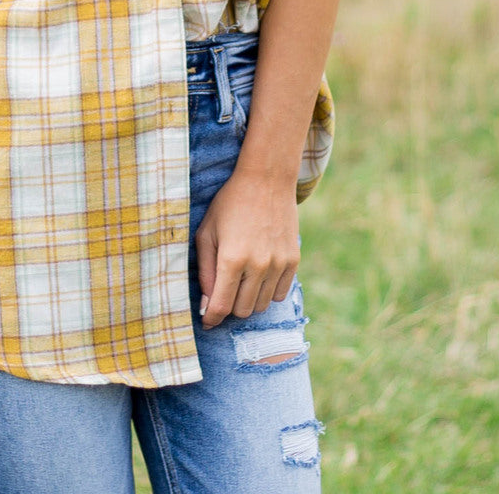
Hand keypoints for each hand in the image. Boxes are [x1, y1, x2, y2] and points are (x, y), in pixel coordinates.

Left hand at [194, 171, 299, 328]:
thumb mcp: (207, 232)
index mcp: (232, 258)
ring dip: (248, 300)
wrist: (266, 179)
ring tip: (240, 279)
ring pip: (261, 305)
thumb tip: (206, 305)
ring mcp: (278, 264)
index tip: (207, 320)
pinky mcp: (293, 261)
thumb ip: (205, 271)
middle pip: (242, 311)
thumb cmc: (229, 203)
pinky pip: (279, 294)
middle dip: (229, 306)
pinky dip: (267, 291)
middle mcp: (258, 265)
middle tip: (223, 291)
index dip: (211, 318)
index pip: (221, 307)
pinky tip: (258, 274)